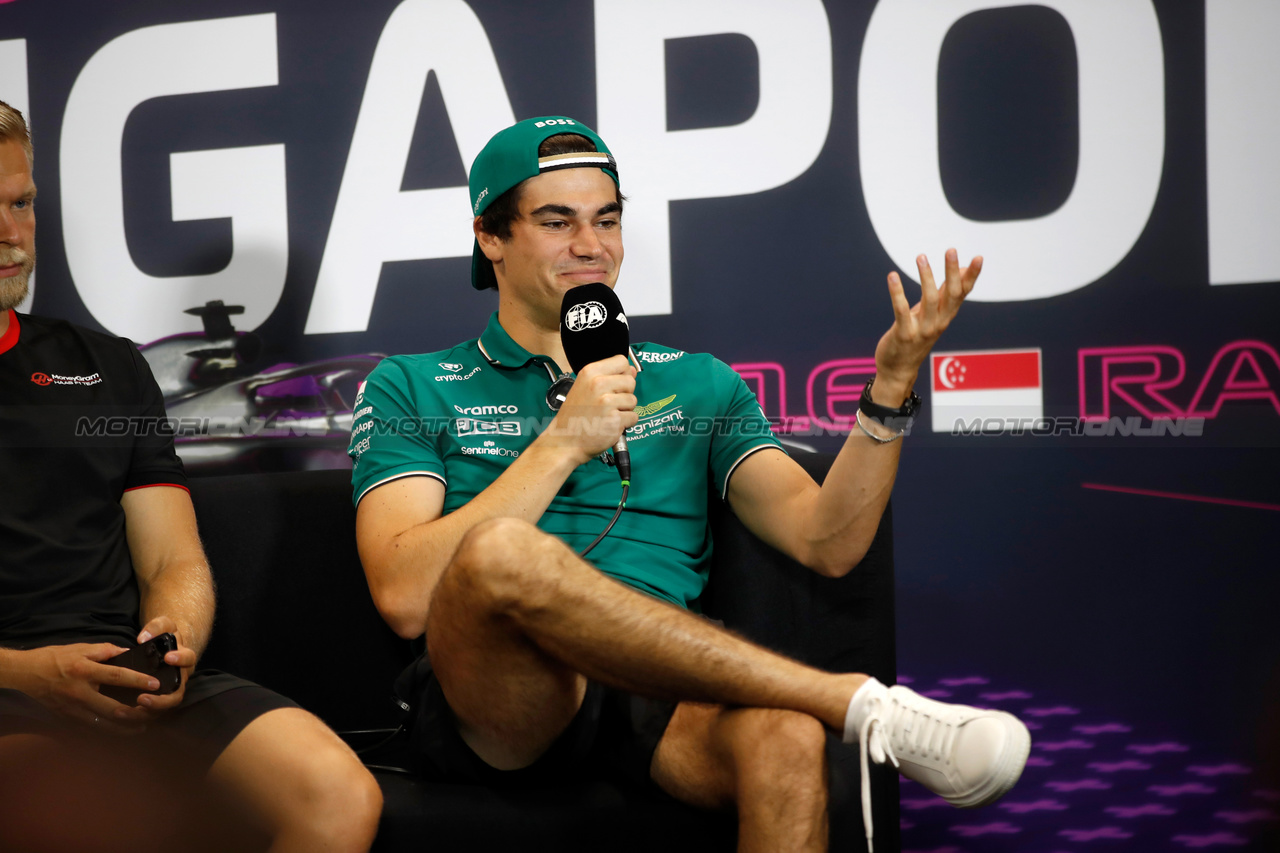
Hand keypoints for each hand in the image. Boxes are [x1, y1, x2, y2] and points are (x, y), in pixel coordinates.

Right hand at [9, 643, 157, 731]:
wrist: (27, 673)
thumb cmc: (56, 658)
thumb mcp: (82, 648)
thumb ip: (107, 650)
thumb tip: (128, 653)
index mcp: (85, 670)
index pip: (116, 676)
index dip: (137, 680)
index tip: (155, 684)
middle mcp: (80, 692)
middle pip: (113, 708)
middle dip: (136, 712)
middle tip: (154, 711)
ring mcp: (73, 708)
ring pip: (103, 723)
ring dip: (125, 727)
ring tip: (142, 726)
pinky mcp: (68, 717)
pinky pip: (91, 727)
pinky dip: (108, 729)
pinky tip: (121, 730)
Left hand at [133, 616, 196, 716]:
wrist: (166, 647)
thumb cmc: (164, 636)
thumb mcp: (163, 625)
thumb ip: (156, 627)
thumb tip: (143, 638)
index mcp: (184, 659)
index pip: (188, 659)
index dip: (180, 659)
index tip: (168, 658)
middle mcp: (179, 678)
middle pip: (177, 695)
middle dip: (161, 701)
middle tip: (142, 699)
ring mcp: (169, 691)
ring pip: (162, 709)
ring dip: (144, 712)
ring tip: (123, 711)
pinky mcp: (156, 699)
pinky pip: (149, 713)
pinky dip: (134, 716)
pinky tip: (118, 715)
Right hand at [540, 355, 637, 464]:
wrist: (565, 442)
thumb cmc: (574, 417)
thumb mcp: (585, 388)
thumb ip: (609, 377)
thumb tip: (632, 370)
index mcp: (590, 372)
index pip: (621, 361)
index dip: (622, 374)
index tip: (614, 385)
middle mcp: (598, 384)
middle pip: (630, 381)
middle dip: (624, 394)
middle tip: (608, 405)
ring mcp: (607, 402)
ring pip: (633, 400)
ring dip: (625, 410)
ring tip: (607, 415)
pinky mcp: (615, 420)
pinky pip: (633, 417)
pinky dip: (625, 424)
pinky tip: (610, 425)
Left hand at [872, 249, 980, 403]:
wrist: (899, 369)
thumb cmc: (916, 336)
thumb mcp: (933, 314)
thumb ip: (945, 293)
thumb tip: (962, 269)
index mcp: (946, 316)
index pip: (962, 293)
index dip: (971, 276)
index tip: (978, 257)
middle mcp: (939, 322)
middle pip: (950, 295)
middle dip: (951, 272)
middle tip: (951, 250)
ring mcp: (923, 329)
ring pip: (929, 300)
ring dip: (926, 277)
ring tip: (921, 256)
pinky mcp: (904, 334)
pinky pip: (901, 310)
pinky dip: (897, 293)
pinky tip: (892, 276)